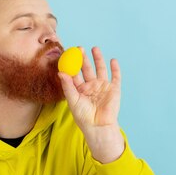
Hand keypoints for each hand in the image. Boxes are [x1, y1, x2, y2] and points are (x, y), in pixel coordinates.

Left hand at [58, 47, 124, 162]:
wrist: (99, 126)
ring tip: (94, 48)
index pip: (74, 73)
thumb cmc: (83, 116)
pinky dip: (115, 69)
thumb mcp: (73, 100)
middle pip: (86, 69)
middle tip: (79, 48)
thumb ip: (67, 86)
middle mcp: (91, 86)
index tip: (68, 53)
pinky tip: (112, 60)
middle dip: (83, 58)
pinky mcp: (114, 89)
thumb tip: (60, 72)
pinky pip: (115, 77)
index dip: (71, 63)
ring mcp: (102, 87)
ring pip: (100, 69)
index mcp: (79, 89)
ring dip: (98, 59)